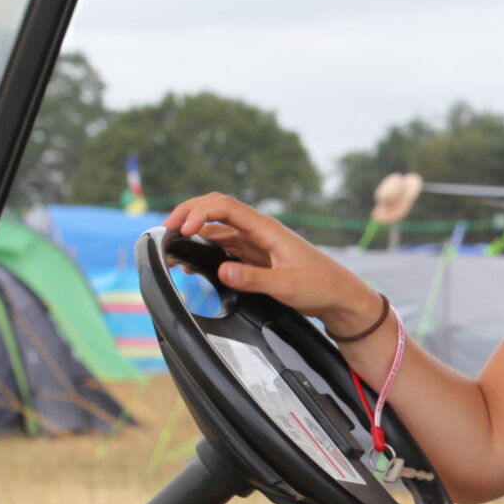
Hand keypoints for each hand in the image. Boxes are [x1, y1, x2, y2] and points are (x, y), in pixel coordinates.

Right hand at [163, 193, 376, 334]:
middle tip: (165, 230)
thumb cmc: (320, 286)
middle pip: (216, 209)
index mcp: (267, 229)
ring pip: (216, 228)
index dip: (200, 212)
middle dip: (188, 214)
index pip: (226, 207)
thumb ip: (253, 278)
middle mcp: (258, 230)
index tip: (183, 229)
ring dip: (193, 233)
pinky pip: (223, 247)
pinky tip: (191, 264)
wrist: (339, 296)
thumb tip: (222, 270)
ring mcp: (254, 242)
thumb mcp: (286, 284)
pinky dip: (204, 250)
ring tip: (170, 247)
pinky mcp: (253, 256)